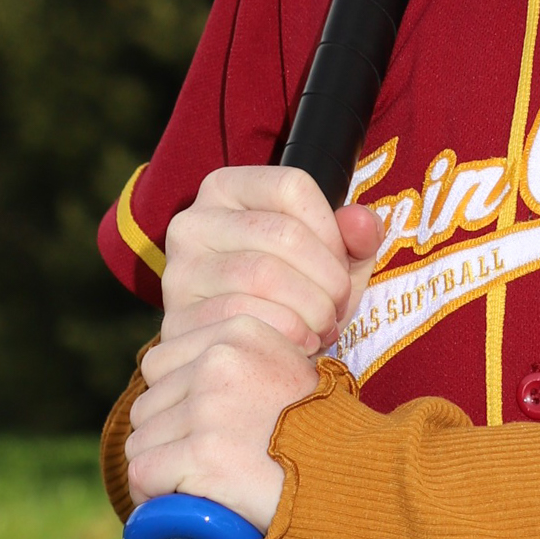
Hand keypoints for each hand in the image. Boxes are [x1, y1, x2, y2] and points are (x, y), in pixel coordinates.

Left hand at [125, 318, 325, 525]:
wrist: (354, 474)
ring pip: (141, 441)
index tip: (193, 429)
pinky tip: (172, 503)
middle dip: (164, 439)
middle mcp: (220, 360)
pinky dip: (151, 494)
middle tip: (196, 466)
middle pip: (148, 404)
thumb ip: (245, 360)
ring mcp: (209, 405)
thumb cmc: (322, 432)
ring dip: (159, 469)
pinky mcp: (202, 451)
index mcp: (238, 331)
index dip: (170, 402)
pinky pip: (143, 472)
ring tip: (190, 487)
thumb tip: (192, 379)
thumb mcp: (288, 368)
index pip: (160, 362)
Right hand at [160, 166, 382, 353]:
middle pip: (282, 233)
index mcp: (226, 189)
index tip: (343, 264)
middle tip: (339, 306)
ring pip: (264, 276)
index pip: (292, 187)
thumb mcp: (330, 259)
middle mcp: (193, 222)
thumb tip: (362, 223)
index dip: (332, 230)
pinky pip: (242, 318)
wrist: (243, 351)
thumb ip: (356, 236)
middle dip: (328, 277)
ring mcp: (180, 271)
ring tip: (322, 326)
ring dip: (311, 308)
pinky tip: (299, 344)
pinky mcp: (177, 320)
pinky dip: (285, 334)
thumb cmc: (292, 294)